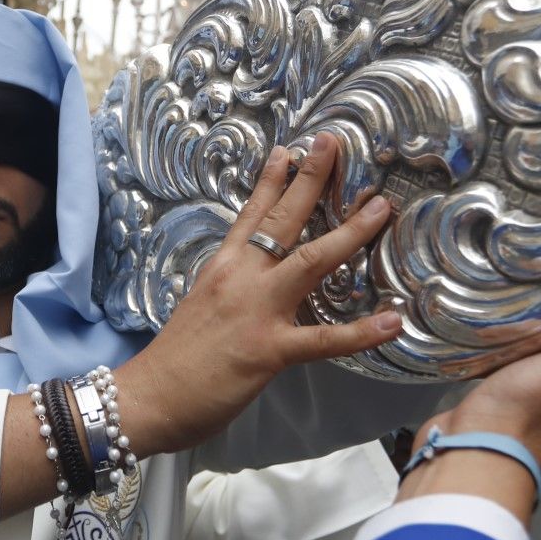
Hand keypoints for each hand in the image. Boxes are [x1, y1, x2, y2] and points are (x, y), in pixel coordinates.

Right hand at [119, 133, 401, 457]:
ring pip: (310, 261)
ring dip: (349, 233)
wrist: (149, 396)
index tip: (290, 151)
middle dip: (311, 180)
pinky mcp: (269, 348)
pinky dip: (360, 333)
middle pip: (281, 219)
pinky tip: (391, 322)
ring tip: (379, 209)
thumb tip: (251, 285)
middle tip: (334, 144)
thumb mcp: (200, 308)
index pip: (251, 215)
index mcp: (222, 268)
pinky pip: (323, 339)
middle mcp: (240, 278)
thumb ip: (229, 291)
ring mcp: (257, 310)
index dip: (272, 181)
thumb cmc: (173, 360)